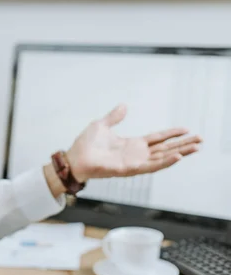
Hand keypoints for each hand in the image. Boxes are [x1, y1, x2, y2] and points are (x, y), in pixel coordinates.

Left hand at [67, 104, 201, 182]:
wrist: (74, 158)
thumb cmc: (85, 144)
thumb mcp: (101, 125)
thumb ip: (114, 117)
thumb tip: (124, 106)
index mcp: (131, 144)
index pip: (157, 138)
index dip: (171, 134)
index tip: (186, 129)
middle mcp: (136, 154)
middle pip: (165, 148)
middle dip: (182, 144)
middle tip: (200, 139)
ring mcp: (134, 162)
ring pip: (162, 158)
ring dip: (180, 153)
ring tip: (196, 147)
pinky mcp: (129, 169)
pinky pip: (151, 166)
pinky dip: (164, 162)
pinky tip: (177, 156)